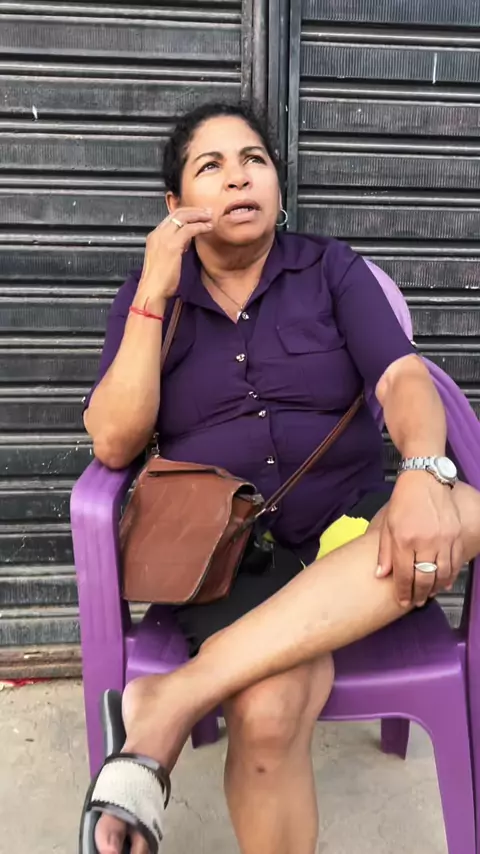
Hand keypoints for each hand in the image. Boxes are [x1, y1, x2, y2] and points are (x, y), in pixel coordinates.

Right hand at [135, 208, 212, 311]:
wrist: (152, 290)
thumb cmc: (159, 281)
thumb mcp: (165, 259)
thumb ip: (174, 248)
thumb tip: (185, 243)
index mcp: (154, 237)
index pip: (171, 218)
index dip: (186, 214)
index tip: (198, 215)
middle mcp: (157, 234)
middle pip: (177, 213)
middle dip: (194, 211)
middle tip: (207, 212)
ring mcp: (163, 238)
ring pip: (183, 218)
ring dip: (199, 216)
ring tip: (210, 217)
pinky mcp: (172, 245)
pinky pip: (189, 229)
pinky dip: (200, 226)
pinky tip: (208, 228)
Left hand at [376, 471, 462, 606]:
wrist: (426, 479)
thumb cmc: (404, 500)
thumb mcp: (388, 524)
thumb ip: (384, 552)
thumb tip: (380, 575)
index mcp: (404, 539)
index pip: (403, 574)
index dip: (403, 592)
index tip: (402, 601)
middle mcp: (426, 542)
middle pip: (424, 579)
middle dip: (419, 595)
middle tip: (416, 602)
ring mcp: (444, 539)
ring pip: (442, 574)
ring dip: (436, 588)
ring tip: (429, 594)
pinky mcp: (457, 535)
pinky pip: (456, 563)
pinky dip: (451, 576)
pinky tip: (445, 583)